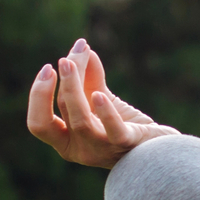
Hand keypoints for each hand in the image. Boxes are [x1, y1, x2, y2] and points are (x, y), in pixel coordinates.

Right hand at [26, 38, 177, 168]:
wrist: (161, 150)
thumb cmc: (128, 128)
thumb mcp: (104, 102)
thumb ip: (91, 79)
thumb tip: (82, 48)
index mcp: (67, 142)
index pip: (39, 124)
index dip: (38, 96)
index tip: (48, 68)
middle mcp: (80, 150)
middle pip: (63, 111)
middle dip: (64, 82)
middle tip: (66, 59)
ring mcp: (102, 150)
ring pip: (81, 121)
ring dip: (75, 89)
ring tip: (75, 61)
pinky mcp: (126, 145)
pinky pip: (113, 131)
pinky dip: (105, 113)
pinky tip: (100, 95)